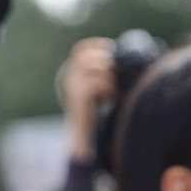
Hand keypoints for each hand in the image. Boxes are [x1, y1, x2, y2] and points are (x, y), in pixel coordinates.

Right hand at [57, 37, 115, 163]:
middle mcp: (67, 78)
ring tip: (113, 91)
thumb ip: (105, 75)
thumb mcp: (100, 92)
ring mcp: (71, 87)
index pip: (81, 50)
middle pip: (88, 55)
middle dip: (106, 62)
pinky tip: (111, 97)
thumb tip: (122, 58)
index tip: (112, 54)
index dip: (98, 47)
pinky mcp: (77, 97)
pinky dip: (107, 87)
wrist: (85, 143)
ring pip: (93, 65)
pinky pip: (95, 81)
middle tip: (117, 77)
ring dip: (108, 75)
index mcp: (71, 75)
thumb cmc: (97, 119)